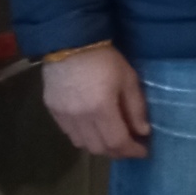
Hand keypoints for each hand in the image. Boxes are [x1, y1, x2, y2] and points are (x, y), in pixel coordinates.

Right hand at [41, 44, 149, 159]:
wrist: (69, 42)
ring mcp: (63, 115)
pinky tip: (92, 128)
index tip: (144, 151)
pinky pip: (69, 133)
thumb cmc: (104, 59)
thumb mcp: (128, 79)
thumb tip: (143, 132)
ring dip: (99, 146)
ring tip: (111, 138)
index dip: (132, 151)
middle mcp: (79, 118)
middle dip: (117, 152)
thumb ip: (136, 108)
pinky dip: (84, 137)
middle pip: (99, 149)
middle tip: (130, 146)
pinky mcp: (52, 110)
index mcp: (101, 109)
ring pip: (82, 144)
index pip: (117, 142)